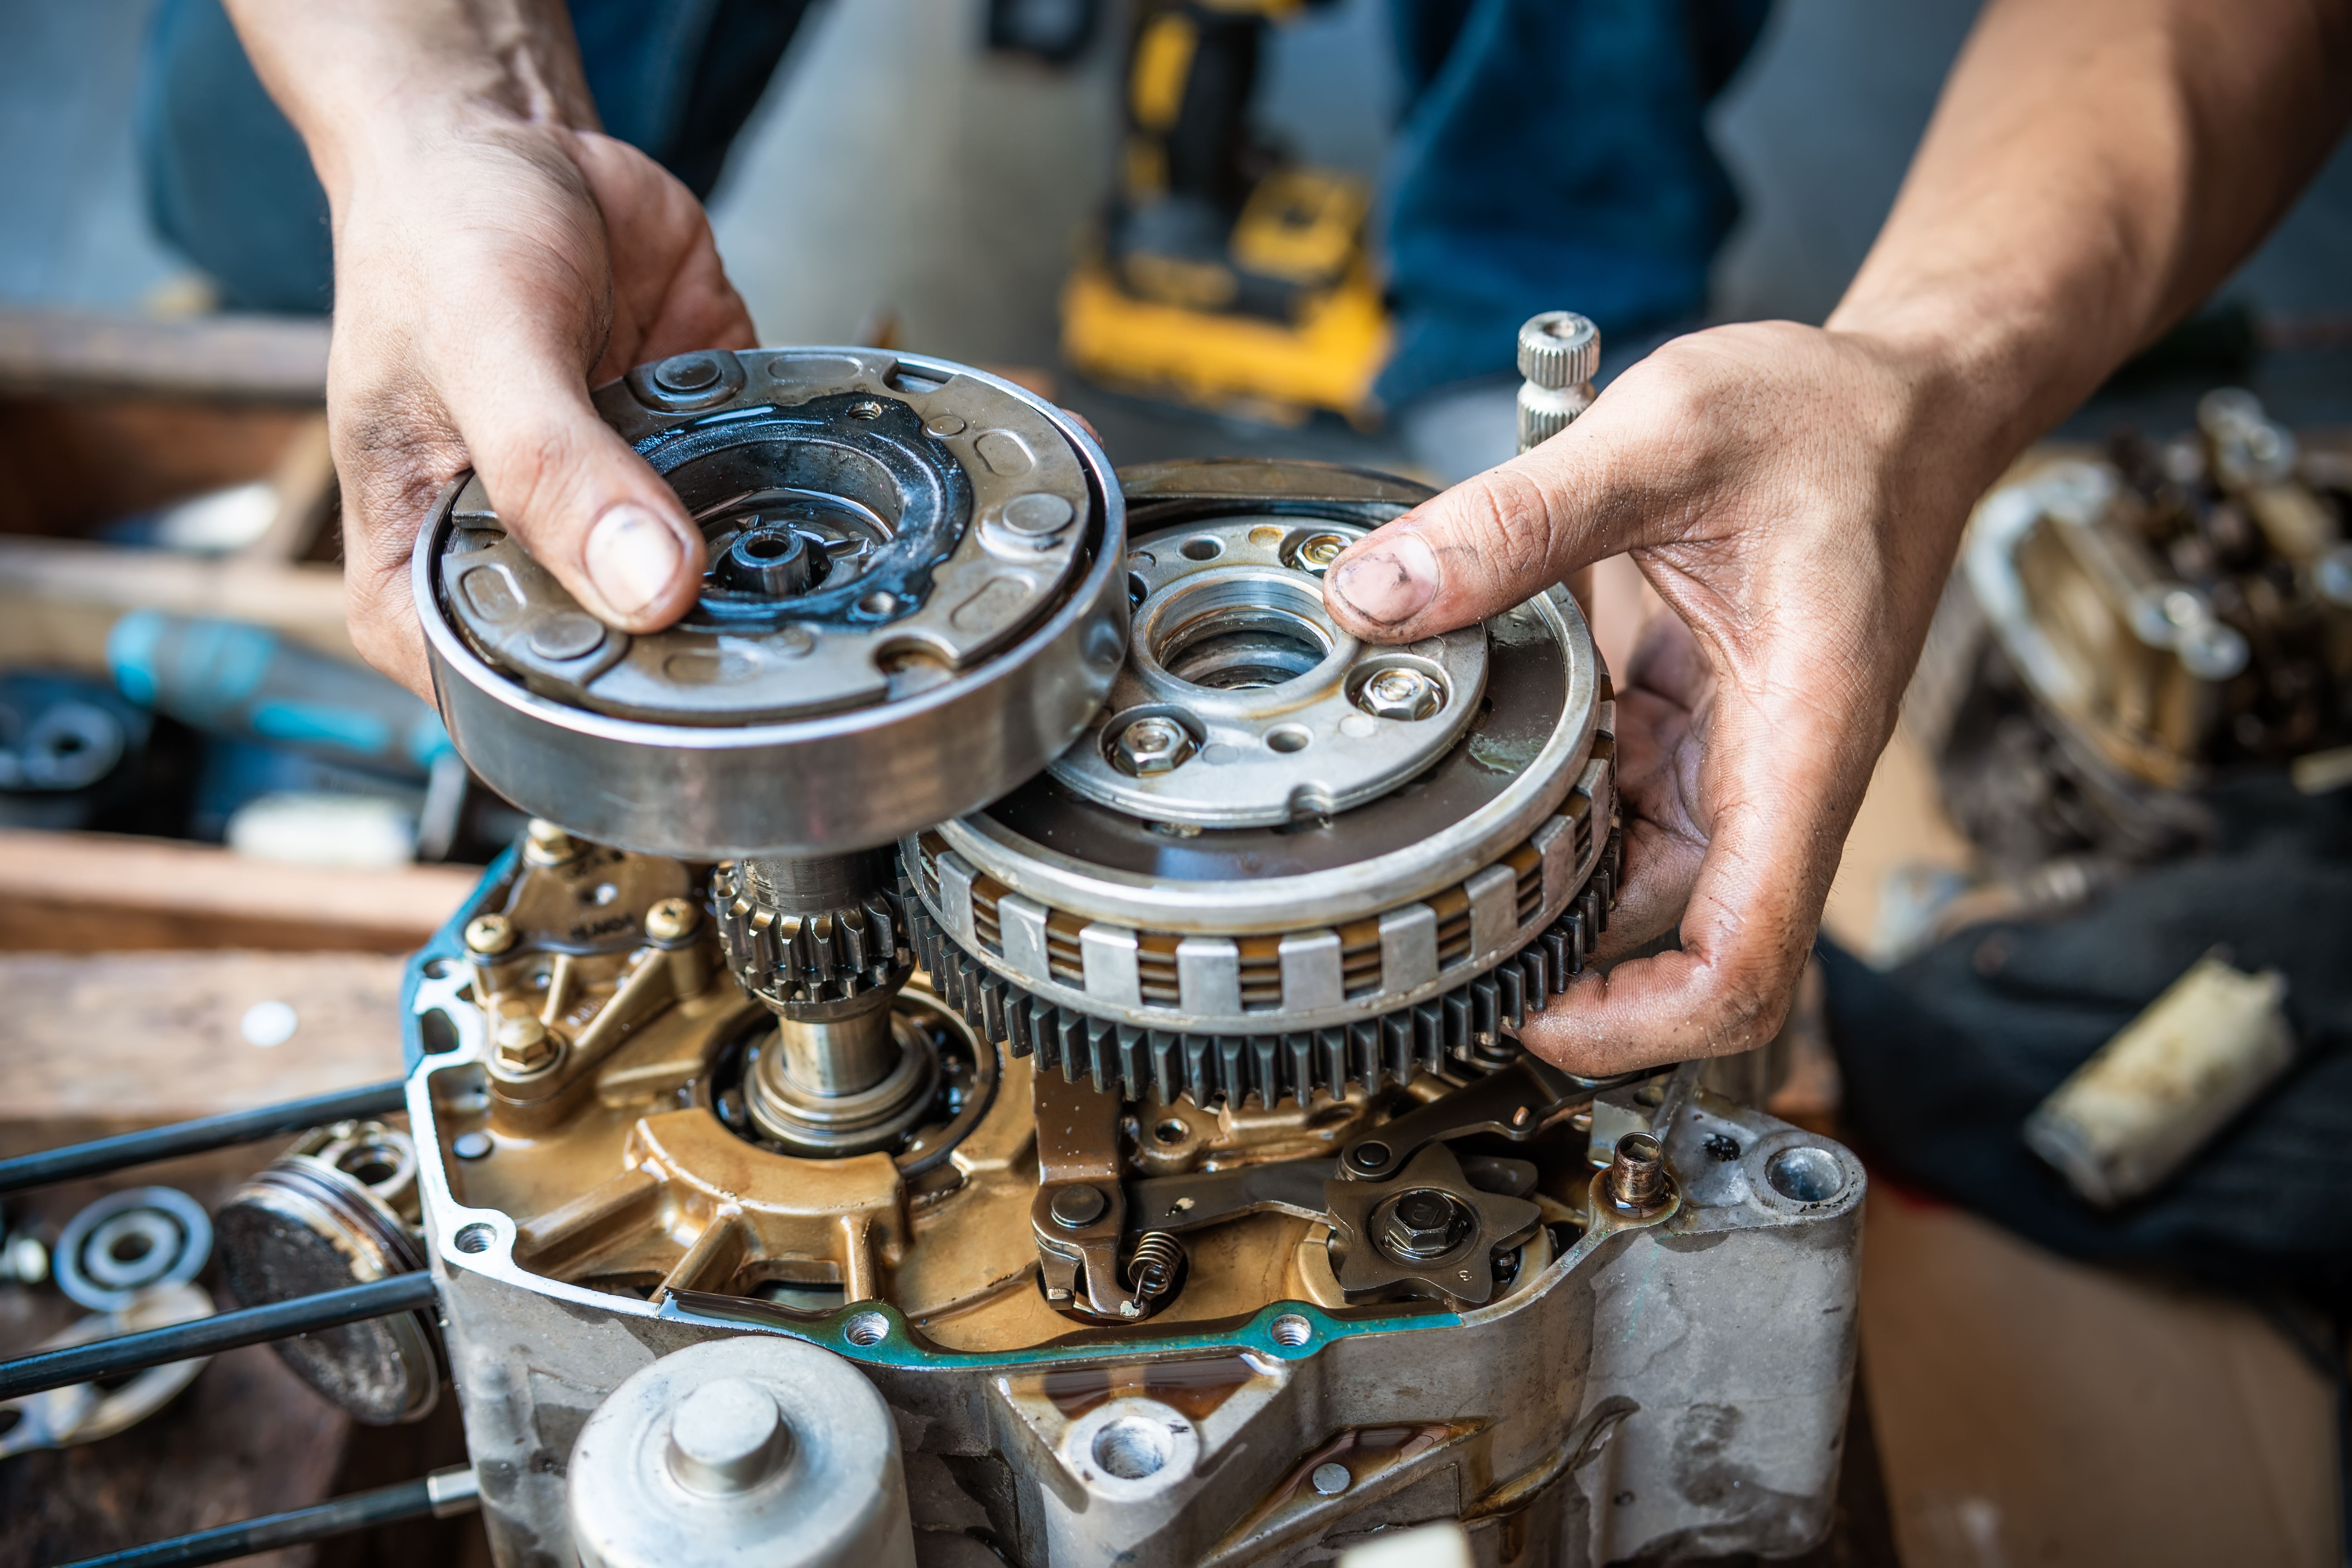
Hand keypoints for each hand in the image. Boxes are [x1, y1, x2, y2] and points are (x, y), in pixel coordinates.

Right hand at [327, 122, 752, 694]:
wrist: (511, 144)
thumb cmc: (442, 238)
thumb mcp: (484, 347)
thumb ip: (556, 472)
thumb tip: (650, 588)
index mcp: (422, 569)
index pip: (494, 694)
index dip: (580, 707)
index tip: (664, 681)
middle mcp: (521, 560)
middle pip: (615, 660)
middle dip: (689, 645)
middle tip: (754, 612)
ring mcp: (612, 520)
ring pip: (702, 596)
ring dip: (755, 575)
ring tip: (786, 545)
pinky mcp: (687, 466)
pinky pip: (757, 509)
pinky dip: (787, 494)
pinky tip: (798, 476)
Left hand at [1323, 322, 2007, 1072]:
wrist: (1899, 398)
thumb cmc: (1830, 420)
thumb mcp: (1663, 439)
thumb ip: (1515, 521)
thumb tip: (1381, 593)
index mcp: (1799, 744)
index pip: (1739, 964)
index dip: (1635, 1024)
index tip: (1532, 1020)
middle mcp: (1774, 778)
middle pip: (1671, 942)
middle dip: (1558, 953)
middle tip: (1432, 915)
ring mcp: (1736, 764)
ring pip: (1636, 879)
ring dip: (1547, 869)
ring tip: (1443, 823)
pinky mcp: (1702, 733)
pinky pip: (1622, 806)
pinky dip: (1556, 795)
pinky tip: (1498, 739)